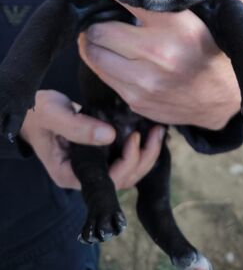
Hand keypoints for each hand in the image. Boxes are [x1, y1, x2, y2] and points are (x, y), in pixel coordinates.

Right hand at [20, 90, 163, 188]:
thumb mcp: (54, 115)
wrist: (34, 110)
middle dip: (144, 158)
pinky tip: (151, 130)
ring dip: (148, 154)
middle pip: (124, 179)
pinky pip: (127, 157)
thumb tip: (111, 136)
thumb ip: (78, 126)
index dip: (126, 163)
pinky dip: (142, 147)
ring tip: (158, 131)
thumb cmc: (38, 113)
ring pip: (130, 171)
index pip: (106, 181)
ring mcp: (96, 165)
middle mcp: (86, 175)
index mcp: (71, 174)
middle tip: (155, 133)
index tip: (134, 138)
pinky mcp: (103, 153)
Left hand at [77, 0, 242, 130]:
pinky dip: (102, 62)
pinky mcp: (136, 99)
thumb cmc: (221, 52)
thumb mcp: (231, 13)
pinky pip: (101, 75)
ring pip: (93, 53)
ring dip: (94, 42)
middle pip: (99, 29)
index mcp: (180, 26)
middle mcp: (159, 54)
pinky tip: (115, 56)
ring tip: (105, 35)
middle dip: (97, 19)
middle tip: (103, 14)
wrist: (225, 102)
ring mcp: (145, 81)